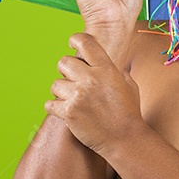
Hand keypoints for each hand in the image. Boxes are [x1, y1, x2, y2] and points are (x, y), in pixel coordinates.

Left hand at [44, 33, 144, 156]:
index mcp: (106, 69)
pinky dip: (54, 108)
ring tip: (72, 100)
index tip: (72, 43)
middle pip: (63, 62)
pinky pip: (50, 103)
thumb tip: (108, 61)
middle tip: (71, 79)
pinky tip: (64, 111)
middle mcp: (91, 79)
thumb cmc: (129, 112)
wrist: (125, 139)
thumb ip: (115, 70)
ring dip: (61, 91)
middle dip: (65, 70)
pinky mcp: (69, 113)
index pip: (85, 42)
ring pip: (55, 84)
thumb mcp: (129, 84)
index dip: (75, 40)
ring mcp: (78, 96)